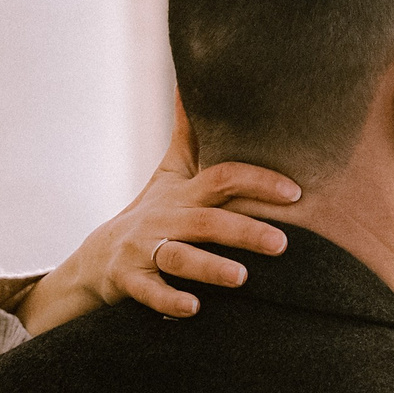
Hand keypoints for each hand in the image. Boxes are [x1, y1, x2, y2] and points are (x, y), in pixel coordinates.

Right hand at [20, 102, 300, 331]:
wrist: (98, 259)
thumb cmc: (151, 214)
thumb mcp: (170, 175)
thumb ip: (192, 136)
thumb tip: (195, 84)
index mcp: (184, 194)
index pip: (222, 179)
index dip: (258, 181)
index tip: (295, 192)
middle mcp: (165, 219)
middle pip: (206, 222)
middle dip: (244, 231)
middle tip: (282, 244)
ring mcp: (144, 249)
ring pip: (178, 257)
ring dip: (210, 267)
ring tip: (242, 277)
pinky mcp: (129, 280)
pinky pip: (149, 292)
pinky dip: (169, 301)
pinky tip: (193, 308)